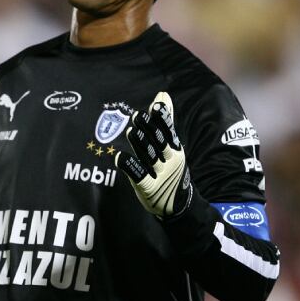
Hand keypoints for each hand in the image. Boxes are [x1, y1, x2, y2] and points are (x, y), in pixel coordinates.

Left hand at [114, 91, 193, 219]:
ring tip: (131, 131)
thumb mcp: (171, 145)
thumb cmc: (170, 169)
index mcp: (174, 149)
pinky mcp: (148, 188)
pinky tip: (120, 158)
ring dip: (141, 144)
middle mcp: (169, 160)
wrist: (179, 204)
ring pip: (149, 157)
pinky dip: (130, 167)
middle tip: (137, 115)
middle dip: (150, 129)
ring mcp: (160, 175)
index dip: (162, 119)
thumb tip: (163, 95)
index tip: (156, 105)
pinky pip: (139, 176)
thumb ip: (165, 122)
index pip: (168, 132)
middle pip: (159, 142)